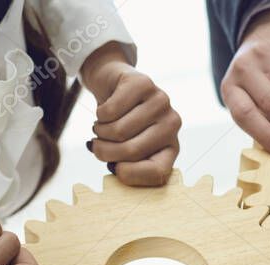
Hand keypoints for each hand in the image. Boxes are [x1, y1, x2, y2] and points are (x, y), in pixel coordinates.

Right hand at [82, 44, 180, 185]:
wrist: (113, 85)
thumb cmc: (119, 125)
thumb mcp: (125, 151)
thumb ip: (125, 165)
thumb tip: (117, 169)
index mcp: (171, 148)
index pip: (158, 173)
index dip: (130, 175)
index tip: (114, 168)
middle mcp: (172, 125)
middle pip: (132, 151)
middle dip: (105, 152)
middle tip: (97, 145)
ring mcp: (161, 102)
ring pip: (119, 131)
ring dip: (100, 132)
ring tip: (101, 127)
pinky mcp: (143, 83)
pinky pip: (111, 111)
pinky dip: (99, 115)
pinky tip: (104, 111)